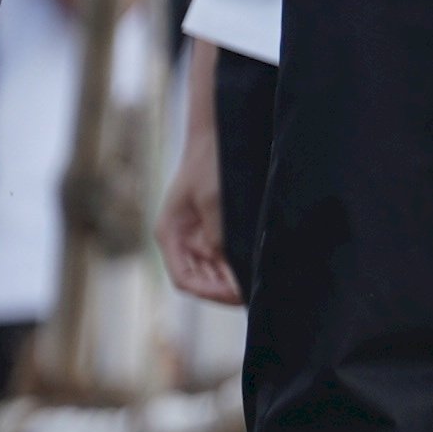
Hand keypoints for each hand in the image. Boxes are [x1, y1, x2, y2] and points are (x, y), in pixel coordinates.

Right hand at [160, 82, 239, 306]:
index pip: (185, 280)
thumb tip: (225, 263)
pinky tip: (260, 267)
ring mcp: (199, 235)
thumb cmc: (210, 164)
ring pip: (216, 272)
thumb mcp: (213, 199)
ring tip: (261, 283)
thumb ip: (216, 233)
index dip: (210, 293)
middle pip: (202, 280)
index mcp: (171, 235)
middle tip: (258, 293)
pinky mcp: (216, 228)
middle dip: (227, 289)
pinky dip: (241, 264)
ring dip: (235, 280)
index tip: (238, 295)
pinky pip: (227, 256)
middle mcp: (183, 240)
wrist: (218, 136)